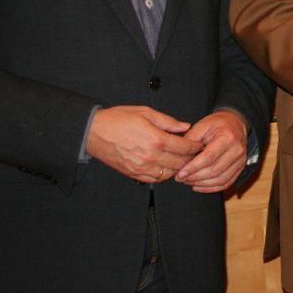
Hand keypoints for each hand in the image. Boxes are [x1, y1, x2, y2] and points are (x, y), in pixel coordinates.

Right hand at [86, 105, 200, 183]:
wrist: (93, 132)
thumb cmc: (118, 119)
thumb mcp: (146, 112)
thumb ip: (168, 121)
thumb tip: (185, 126)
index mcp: (156, 139)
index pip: (185, 147)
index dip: (195, 146)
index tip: (199, 144)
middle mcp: (151, 156)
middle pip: (180, 163)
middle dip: (190, 158)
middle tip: (195, 153)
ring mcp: (141, 167)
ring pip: (169, 174)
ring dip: (178, 168)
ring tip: (181, 160)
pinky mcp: (133, 173)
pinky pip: (155, 179)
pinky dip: (164, 175)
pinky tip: (166, 167)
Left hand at [175, 109, 248, 192]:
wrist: (235, 123)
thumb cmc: (218, 124)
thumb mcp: (202, 125)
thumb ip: (190, 140)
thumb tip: (178, 157)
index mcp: (227, 137)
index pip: (209, 157)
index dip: (193, 167)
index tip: (180, 173)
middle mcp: (236, 150)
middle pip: (214, 170)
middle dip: (194, 177)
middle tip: (180, 178)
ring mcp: (240, 160)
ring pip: (220, 179)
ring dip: (201, 184)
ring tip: (187, 181)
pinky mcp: (240, 168)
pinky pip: (226, 183)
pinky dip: (211, 188)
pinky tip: (198, 186)